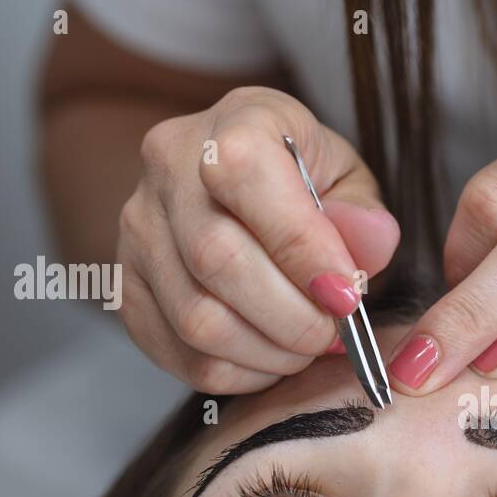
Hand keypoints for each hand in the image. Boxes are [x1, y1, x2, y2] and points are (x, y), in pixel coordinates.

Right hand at [117, 87, 399, 392]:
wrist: (233, 193)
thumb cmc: (301, 182)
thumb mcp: (346, 178)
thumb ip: (362, 214)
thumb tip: (368, 243)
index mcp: (231, 123)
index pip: (246, 176)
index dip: (302, 247)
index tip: (346, 295)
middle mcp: (166, 171)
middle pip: (217, 259)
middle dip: (293, 316)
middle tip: (333, 332)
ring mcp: (137, 234)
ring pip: (197, 319)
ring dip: (269, 350)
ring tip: (306, 346)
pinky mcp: (127, 292)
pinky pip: (183, 356)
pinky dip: (241, 372)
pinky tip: (271, 357)